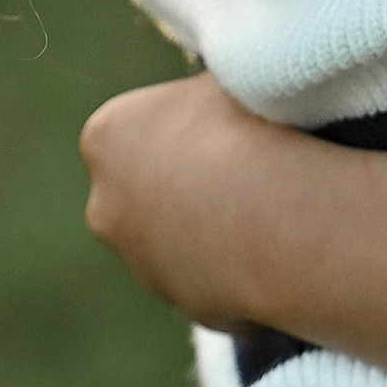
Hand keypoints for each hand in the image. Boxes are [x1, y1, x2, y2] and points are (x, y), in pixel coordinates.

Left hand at [81, 72, 275, 323]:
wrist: (275, 213)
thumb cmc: (250, 129)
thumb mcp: (220, 81)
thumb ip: (198, 96)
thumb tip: (208, 98)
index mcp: (107, 138)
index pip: (134, 129)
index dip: (182, 126)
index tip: (223, 125)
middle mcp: (106, 207)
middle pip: (145, 189)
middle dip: (183, 183)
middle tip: (244, 167)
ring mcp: (142, 264)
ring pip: (175, 240)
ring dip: (209, 229)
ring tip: (270, 207)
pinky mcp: (183, 305)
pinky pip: (213, 280)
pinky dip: (239, 268)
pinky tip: (279, 246)